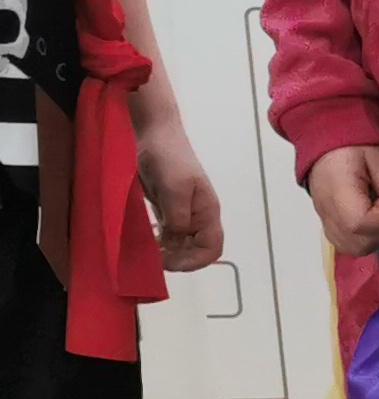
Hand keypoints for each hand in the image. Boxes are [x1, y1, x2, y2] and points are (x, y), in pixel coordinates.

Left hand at [136, 114, 224, 273]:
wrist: (156, 134)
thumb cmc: (169, 158)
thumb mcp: (174, 189)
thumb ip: (177, 219)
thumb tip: (174, 244)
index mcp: (208, 212)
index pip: (212, 248)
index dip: (194, 261)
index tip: (169, 263)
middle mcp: (199, 216)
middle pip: (198, 249)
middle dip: (179, 259)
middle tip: (154, 261)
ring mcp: (184, 213)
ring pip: (182, 243)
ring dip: (168, 252)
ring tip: (148, 253)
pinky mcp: (168, 208)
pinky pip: (169, 233)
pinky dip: (160, 241)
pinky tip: (146, 241)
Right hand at [305, 144, 378, 254]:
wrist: (326, 146)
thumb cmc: (353, 148)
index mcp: (337, 190)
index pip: (358, 224)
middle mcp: (327, 211)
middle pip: (359, 242)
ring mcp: (325, 222)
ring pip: (355, 249)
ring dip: (377, 237)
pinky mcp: (328, 227)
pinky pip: (347, 246)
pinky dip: (364, 240)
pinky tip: (372, 223)